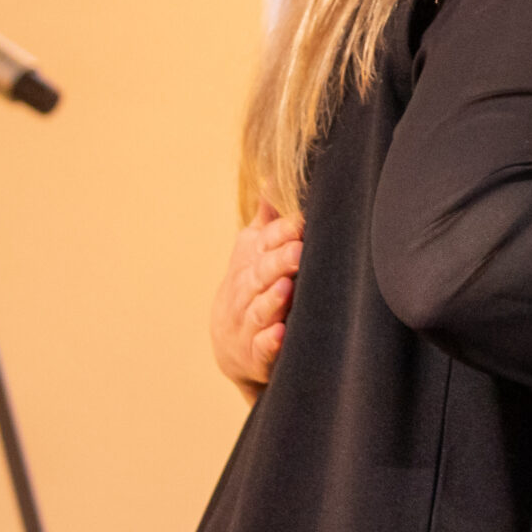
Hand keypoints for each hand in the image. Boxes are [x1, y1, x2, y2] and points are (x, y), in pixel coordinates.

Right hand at [211, 201, 302, 401]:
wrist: (229, 343)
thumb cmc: (252, 287)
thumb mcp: (253, 252)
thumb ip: (268, 220)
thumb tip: (275, 176)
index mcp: (248, 261)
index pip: (264, 243)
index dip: (281, 234)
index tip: (301, 223)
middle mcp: (244, 290)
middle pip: (259, 274)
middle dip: (278, 263)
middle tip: (298, 252)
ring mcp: (246, 324)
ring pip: (257, 310)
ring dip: (271, 300)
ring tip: (286, 289)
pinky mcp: (253, 355)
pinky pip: (260, 349)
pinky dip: (268, 342)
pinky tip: (280, 333)